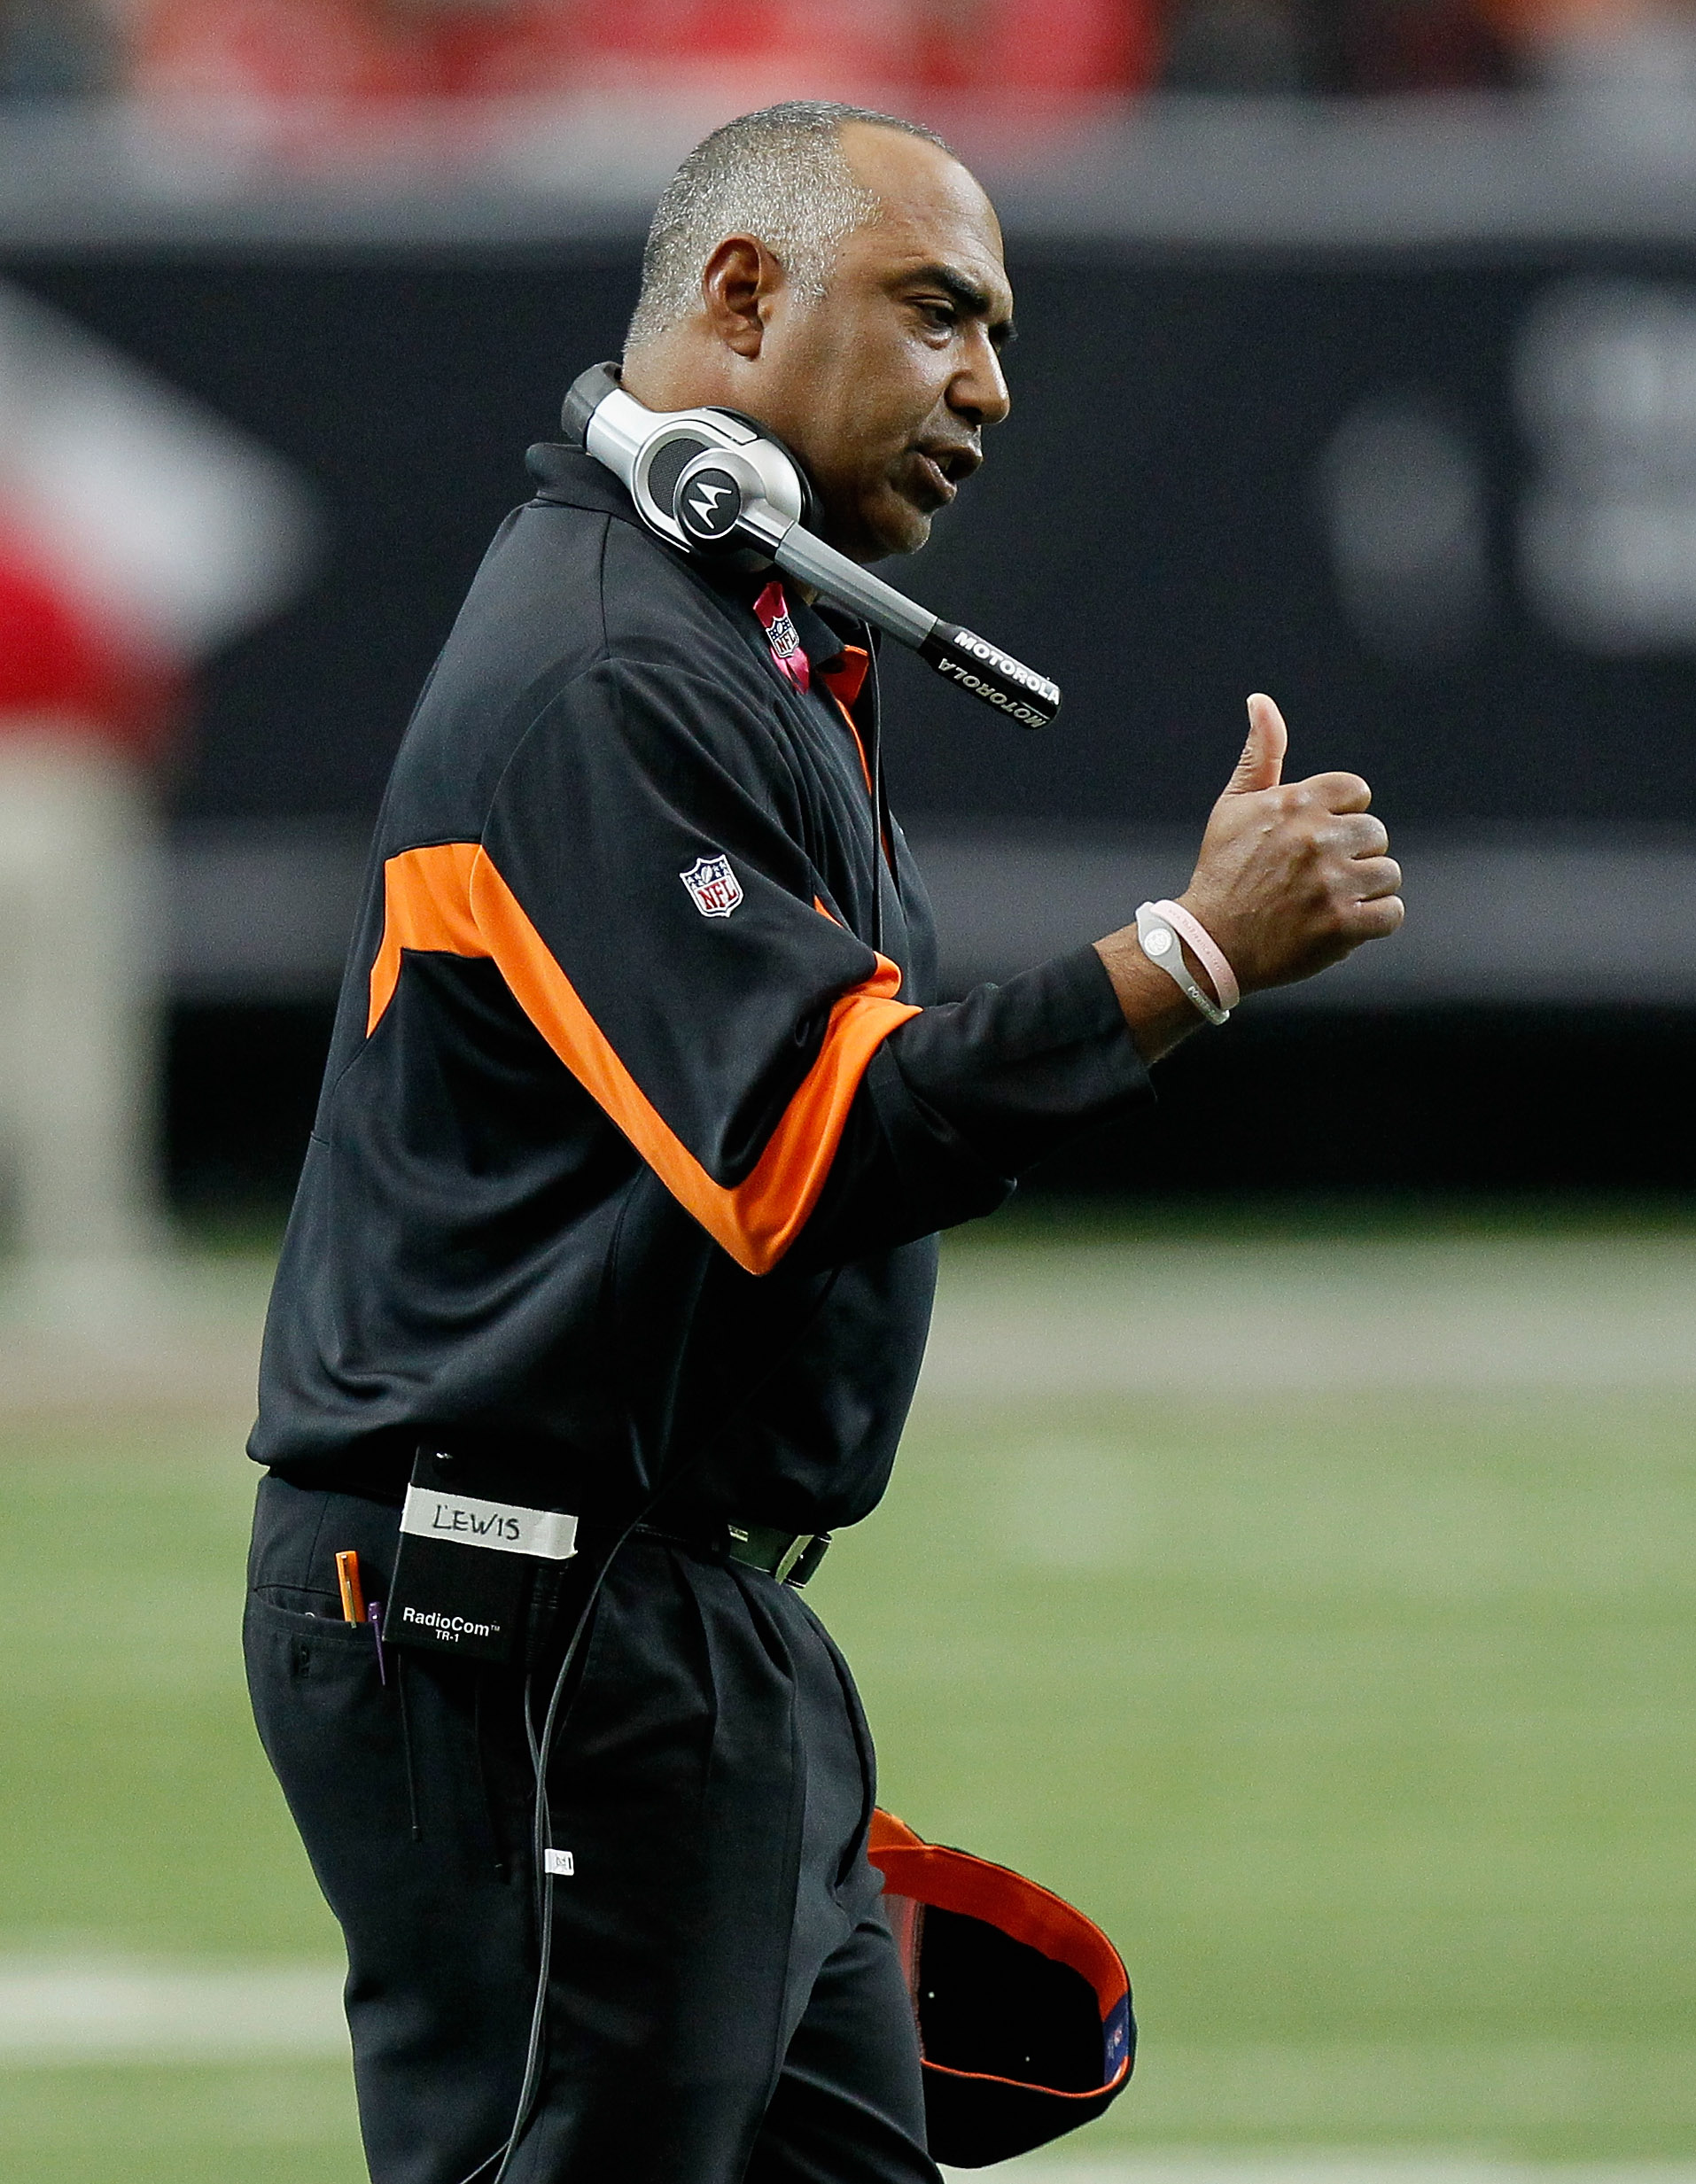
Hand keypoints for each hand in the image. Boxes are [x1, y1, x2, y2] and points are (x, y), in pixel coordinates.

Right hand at [1092, 694, 1401, 1060]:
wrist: (1209, 943)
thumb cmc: (1222, 871)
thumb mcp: (1234, 805)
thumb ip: (1260, 753)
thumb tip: (1261, 699)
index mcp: (1297, 802)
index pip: (1357, 793)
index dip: (1339, 818)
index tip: (1313, 840)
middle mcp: (1317, 837)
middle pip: (1376, 834)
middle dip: (1352, 855)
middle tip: (1316, 877)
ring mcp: (1331, 883)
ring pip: (1387, 873)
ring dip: (1364, 890)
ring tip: (1326, 902)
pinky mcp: (1342, 925)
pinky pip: (1391, 913)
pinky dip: (1373, 921)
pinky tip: (1342, 924)